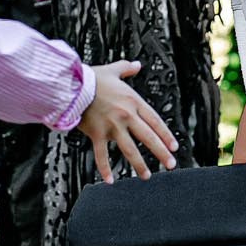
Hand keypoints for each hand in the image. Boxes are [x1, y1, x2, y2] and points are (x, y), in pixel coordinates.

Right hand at [78, 61, 178, 183]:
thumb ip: (126, 68)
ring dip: (139, 164)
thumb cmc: (91, 78)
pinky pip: (102, 155)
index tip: (174, 147)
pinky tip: (110, 180)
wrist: (72, 85)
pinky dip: (105, 169)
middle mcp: (126, 115)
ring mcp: (112, 126)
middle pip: (148, 137)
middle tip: (170, 165)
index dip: (166, 135)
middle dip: (161, 153)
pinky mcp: (97, 133)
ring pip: (130, 149)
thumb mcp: (113, 70)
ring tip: (146, 176)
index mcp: (133, 101)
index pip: (155, 121)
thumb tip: (137, 65)